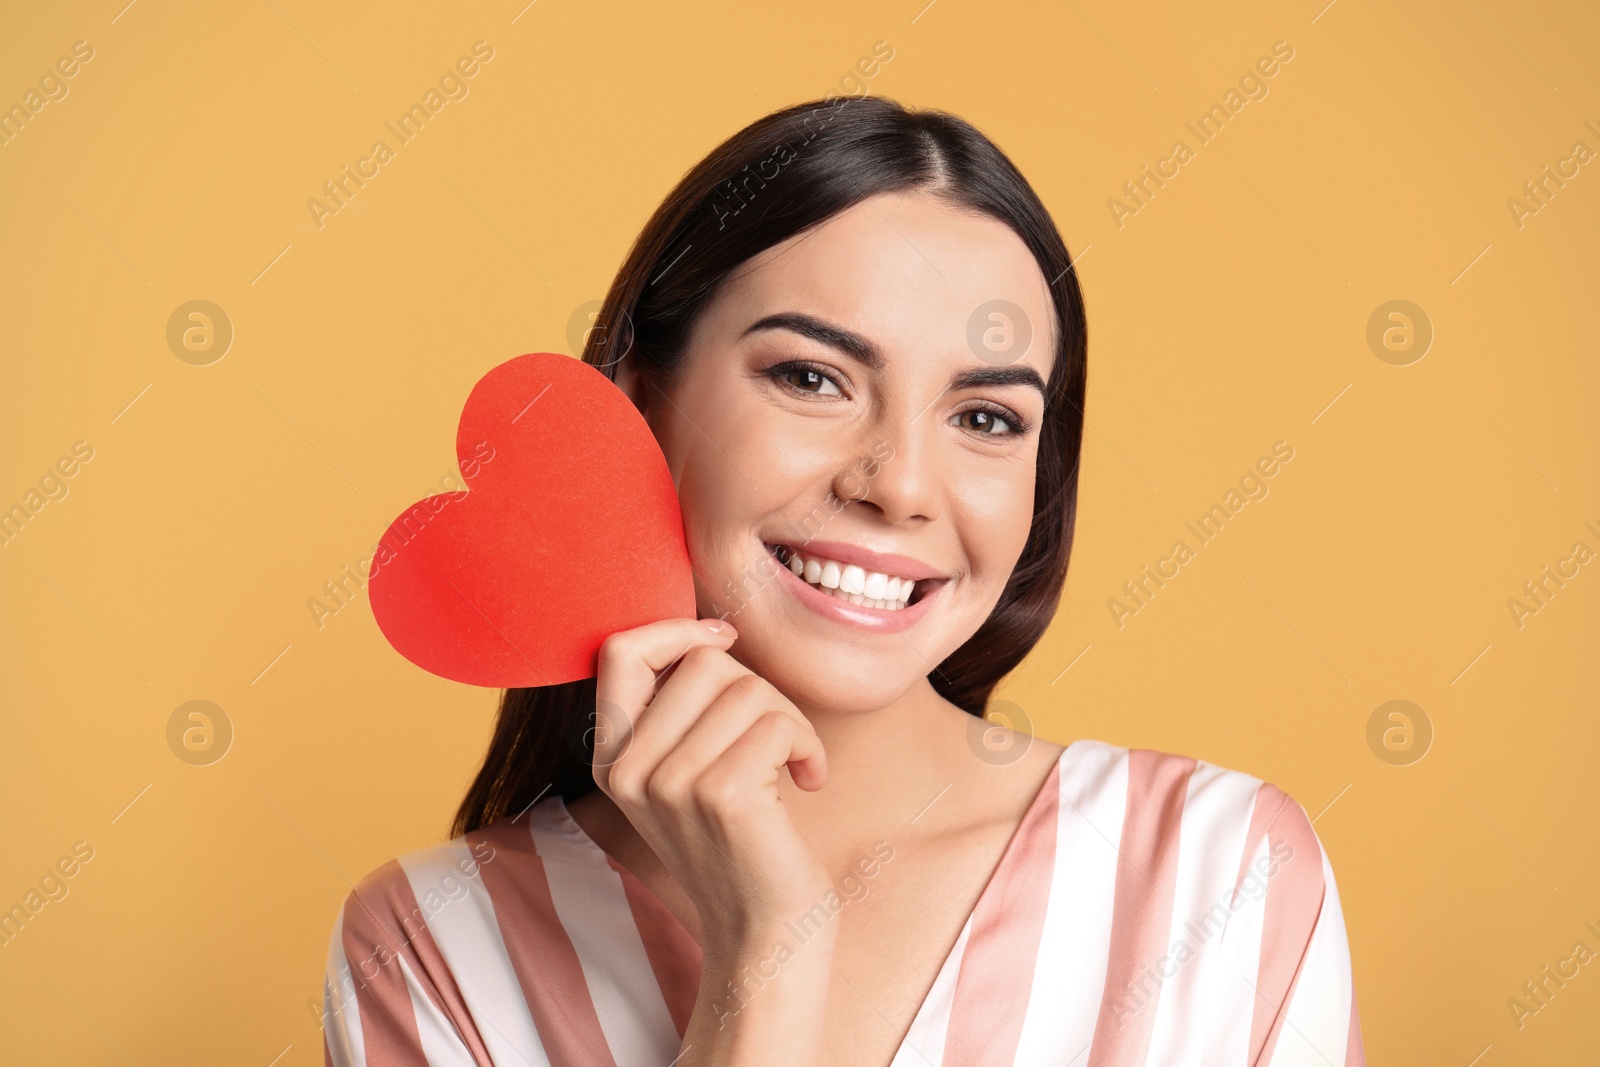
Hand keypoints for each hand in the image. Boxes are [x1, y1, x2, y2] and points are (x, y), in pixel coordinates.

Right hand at [591, 617, 831, 941]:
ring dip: (790, 720)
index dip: (676, 629)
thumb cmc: (743, 843)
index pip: (619, 651)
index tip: (725, 638)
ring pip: (746, 687)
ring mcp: (669, 783)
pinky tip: (808, 782)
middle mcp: (628, 770)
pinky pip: (778, 722)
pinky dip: (808, 746)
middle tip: (776, 739)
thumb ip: (678, 711)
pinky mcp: (719, 795)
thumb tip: (713, 632)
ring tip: (792, 764)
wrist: (766, 935)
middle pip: (703, 661)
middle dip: (758, 688)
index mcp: (611, 758)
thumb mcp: (687, 773)